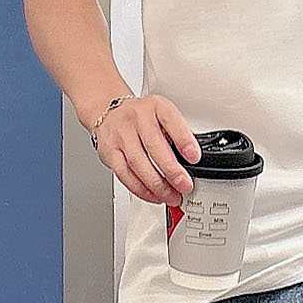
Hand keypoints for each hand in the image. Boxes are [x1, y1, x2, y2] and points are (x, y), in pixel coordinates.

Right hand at [90, 91, 200, 206]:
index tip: (194, 158)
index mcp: (156, 106)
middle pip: (154, 147)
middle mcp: (137, 118)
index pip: (171, 121)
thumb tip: (191, 163)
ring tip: (172, 196)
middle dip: (172, 171)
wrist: (108, 112)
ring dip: (157, 186)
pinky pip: (125, 175)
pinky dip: (141, 189)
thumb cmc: (141, 116)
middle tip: (185, 185)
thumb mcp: (161, 114)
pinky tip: (153, 195)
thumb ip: (175, 133)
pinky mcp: (109, 152)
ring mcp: (121, 135)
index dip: (184, 141)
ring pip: (138, 164)